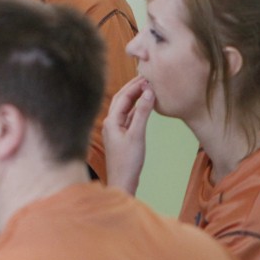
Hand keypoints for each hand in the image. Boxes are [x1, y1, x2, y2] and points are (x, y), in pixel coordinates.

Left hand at [102, 76, 154, 194]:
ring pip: (126, 108)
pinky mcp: (121, 137)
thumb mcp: (137, 135)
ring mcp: (115, 130)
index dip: (135, 86)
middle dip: (133, 88)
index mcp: (111, 121)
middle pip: (121, 99)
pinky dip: (137, 110)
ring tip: (147, 88)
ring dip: (135, 98)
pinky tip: (145, 106)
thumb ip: (143, 113)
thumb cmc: (128, 161)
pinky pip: (129, 118)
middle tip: (146, 78)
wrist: (122, 182)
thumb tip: (148, 92)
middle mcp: (111, 123)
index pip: (123, 96)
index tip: (147, 77)